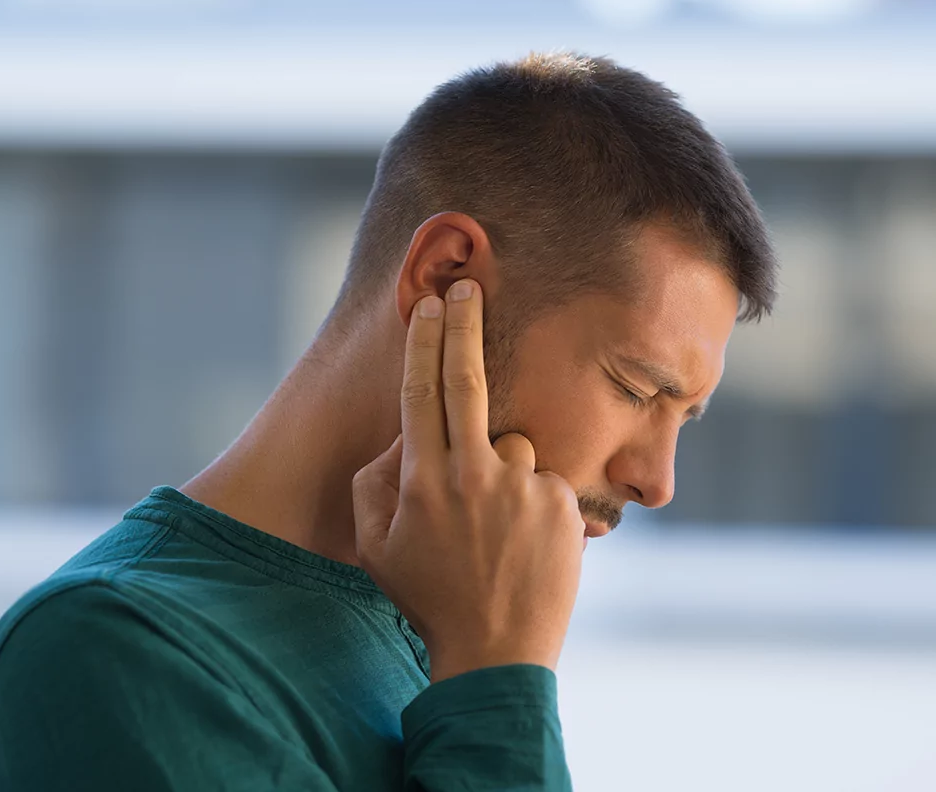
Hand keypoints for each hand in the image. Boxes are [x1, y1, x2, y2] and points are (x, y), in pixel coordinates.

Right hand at [352, 279, 585, 682]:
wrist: (496, 650)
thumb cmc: (428, 596)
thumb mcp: (376, 545)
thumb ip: (375, 482)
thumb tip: (403, 437)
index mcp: (423, 480)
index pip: (421, 391)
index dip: (424, 342)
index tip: (430, 306)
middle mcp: (473, 472)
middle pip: (468, 380)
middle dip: (465, 325)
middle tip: (468, 286)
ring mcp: (521, 486)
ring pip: (512, 445)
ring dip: (502, 470)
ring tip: (497, 531)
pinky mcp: (560, 503)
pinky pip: (542, 480)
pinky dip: (532, 500)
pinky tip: (523, 544)